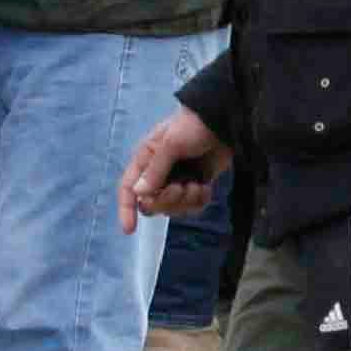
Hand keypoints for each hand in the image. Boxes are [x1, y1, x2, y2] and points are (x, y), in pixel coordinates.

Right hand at [116, 103, 225, 224]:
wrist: (224, 121)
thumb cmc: (193, 125)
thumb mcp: (171, 144)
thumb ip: (156, 170)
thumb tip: (139, 194)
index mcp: (145, 161)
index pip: (128, 189)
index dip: (126, 209)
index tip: (130, 230)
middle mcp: (158, 174)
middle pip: (152, 204)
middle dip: (167, 201)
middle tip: (181, 187)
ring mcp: (178, 180)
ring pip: (173, 208)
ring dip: (186, 200)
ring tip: (197, 184)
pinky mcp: (196, 185)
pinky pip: (192, 206)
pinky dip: (199, 200)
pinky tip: (206, 187)